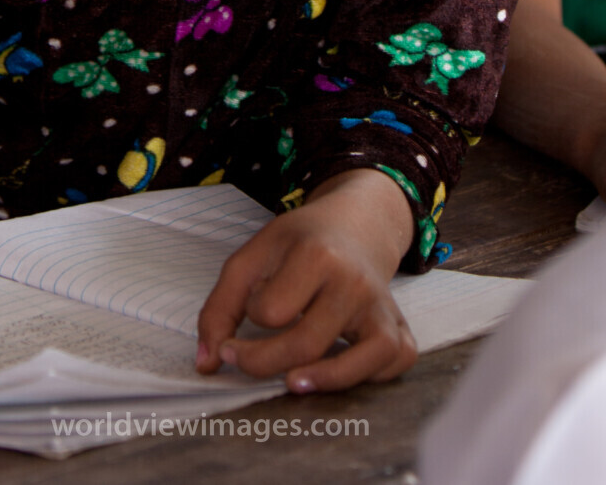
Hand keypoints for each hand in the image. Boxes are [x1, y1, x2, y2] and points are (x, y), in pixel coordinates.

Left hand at [196, 169, 416, 391]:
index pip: (273, 310)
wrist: (353, 223)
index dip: (254, 315)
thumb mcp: (251, 257)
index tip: (250, 310)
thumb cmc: (299, 243)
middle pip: (307, 344)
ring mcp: (381, 306)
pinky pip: (395, 362)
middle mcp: (354, 281)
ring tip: (290, 381)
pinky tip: (341, 372)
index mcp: (315, 255)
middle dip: (263, 362)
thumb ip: (220, 308)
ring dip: (322, 381)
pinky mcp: (398, 325)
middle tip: (242, 357)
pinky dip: (372, 376)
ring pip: (361, 361)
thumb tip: (206, 364)